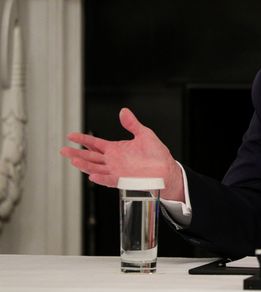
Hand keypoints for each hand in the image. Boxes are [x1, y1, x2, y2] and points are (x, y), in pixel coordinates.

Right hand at [60, 108, 184, 201]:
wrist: (166, 169)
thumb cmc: (156, 153)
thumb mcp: (144, 134)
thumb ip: (132, 124)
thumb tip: (124, 111)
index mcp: (116, 149)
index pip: (95, 143)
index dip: (83, 139)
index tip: (70, 136)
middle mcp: (113, 161)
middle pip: (91, 156)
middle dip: (77, 153)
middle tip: (63, 150)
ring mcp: (116, 171)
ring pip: (96, 168)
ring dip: (85, 165)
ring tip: (74, 160)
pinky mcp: (123, 180)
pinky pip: (109, 180)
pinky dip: (101, 178)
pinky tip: (92, 176)